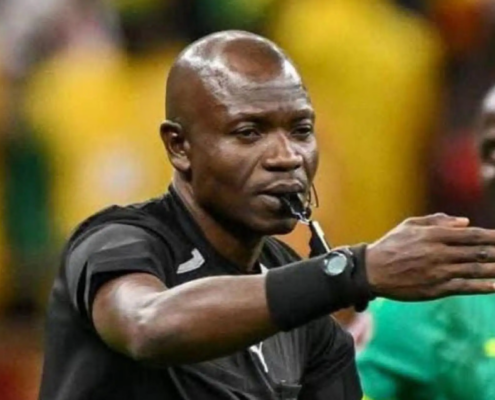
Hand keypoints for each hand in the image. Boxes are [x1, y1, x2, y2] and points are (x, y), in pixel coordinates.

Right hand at [365, 213, 494, 299]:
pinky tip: (494, 286)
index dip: (491, 236)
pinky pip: (464, 287)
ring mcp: (438, 272)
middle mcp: (439, 253)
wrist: (372, 271)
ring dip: (494, 269)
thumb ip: (437, 221)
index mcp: (433, 235)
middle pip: (477, 252)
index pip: (471, 235)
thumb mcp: (409, 225)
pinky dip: (481, 286)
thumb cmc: (391, 245)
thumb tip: (465, 223)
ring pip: (474, 270)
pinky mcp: (435, 289)